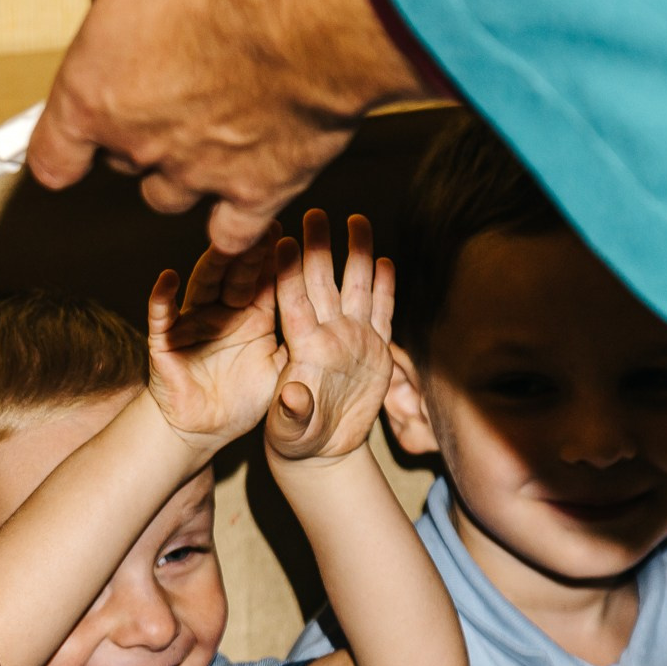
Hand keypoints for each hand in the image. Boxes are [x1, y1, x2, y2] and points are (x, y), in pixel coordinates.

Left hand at [25, 0, 426, 250]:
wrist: (307, 21)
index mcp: (93, 95)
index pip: (51, 153)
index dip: (59, 149)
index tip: (65, 149)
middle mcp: (137, 145)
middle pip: (120, 162)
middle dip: (136, 133)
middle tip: (169, 91)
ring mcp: (195, 175)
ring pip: (168, 195)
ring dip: (179, 171)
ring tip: (204, 133)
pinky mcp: (253, 193)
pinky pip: (231, 231)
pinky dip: (233, 219)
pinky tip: (240, 197)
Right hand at [144, 235, 283, 451]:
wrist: (203, 431)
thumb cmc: (243, 401)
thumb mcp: (280, 371)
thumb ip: (299, 345)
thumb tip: (334, 320)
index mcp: (253, 317)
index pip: (266, 281)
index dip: (276, 259)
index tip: (290, 233)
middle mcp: (222, 313)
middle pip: (236, 275)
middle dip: (248, 251)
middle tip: (260, 224)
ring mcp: (192, 324)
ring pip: (202, 286)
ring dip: (212, 264)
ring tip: (223, 243)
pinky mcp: (165, 343)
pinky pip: (162, 318)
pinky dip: (162, 298)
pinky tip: (169, 279)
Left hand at [267, 210, 395, 462]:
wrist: (321, 452)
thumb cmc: (296, 441)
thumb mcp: (290, 431)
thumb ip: (291, 413)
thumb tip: (293, 398)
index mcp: (302, 349)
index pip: (291, 301)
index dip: (286, 271)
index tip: (280, 239)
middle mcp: (326, 336)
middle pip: (321, 283)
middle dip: (319, 248)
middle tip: (315, 213)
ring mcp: (350, 340)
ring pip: (354, 288)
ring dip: (356, 256)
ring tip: (357, 220)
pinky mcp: (374, 352)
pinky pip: (381, 313)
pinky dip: (385, 288)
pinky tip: (386, 261)